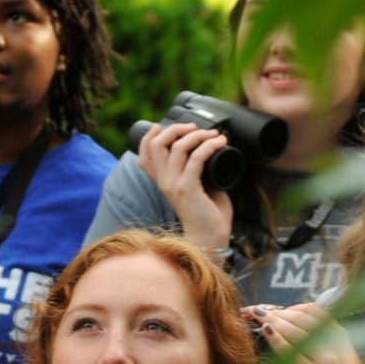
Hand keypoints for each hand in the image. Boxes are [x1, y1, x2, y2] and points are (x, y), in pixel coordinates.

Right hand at [137, 122, 234, 250]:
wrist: (210, 237)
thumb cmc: (207, 213)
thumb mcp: (196, 187)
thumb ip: (195, 169)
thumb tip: (209, 147)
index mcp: (162, 182)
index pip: (144, 156)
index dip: (148, 137)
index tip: (162, 125)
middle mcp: (164, 182)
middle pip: (157, 145)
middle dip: (176, 128)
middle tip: (195, 127)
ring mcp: (174, 185)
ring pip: (177, 147)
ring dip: (198, 135)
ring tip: (215, 135)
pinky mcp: (188, 189)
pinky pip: (196, 158)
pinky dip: (209, 146)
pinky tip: (220, 143)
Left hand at [254, 303, 364, 363]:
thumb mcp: (342, 356)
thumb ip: (324, 342)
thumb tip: (295, 331)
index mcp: (340, 336)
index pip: (314, 311)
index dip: (291, 307)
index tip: (275, 310)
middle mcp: (334, 343)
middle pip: (301, 318)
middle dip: (276, 312)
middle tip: (257, 311)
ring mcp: (325, 359)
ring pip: (295, 332)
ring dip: (273, 321)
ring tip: (255, 316)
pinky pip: (292, 353)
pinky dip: (277, 340)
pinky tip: (266, 332)